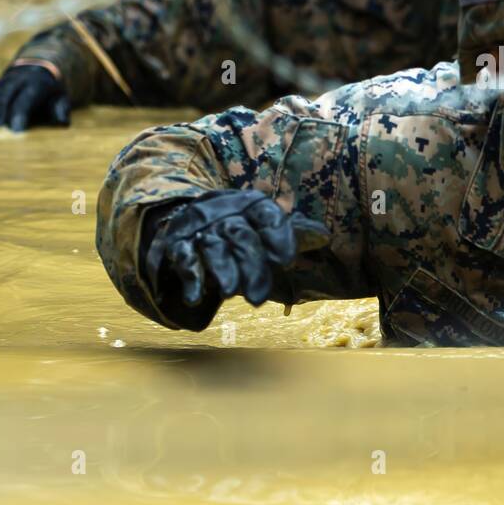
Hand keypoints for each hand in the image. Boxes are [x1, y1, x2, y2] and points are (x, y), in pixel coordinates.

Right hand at [0, 64, 70, 131]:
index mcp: (36, 83)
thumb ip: (61, 107)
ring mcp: (3, 82)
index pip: (26, 98)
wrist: (38, 66)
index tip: (15, 130)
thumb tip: (64, 121)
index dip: (19, 113)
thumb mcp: (61, 95)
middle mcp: (16, 81)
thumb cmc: (51, 90)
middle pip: (4, 97)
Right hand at [142, 189, 329, 308]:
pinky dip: (190, 277)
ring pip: (213, 247)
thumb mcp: (266, 228)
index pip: (268, 215)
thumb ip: (295, 233)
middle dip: (251, 266)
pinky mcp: (179, 244)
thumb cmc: (241, 228)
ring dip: (222, 270)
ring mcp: (201, 228)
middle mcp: (226, 213)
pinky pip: (184, 258)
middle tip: (259, 299)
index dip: (278, 236)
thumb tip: (324, 236)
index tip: (287, 261)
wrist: (190, 220)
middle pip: (241, 236)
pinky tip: (195, 297)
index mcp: (252, 206)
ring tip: (231, 293)